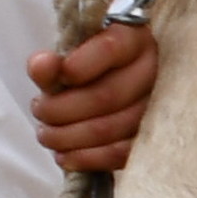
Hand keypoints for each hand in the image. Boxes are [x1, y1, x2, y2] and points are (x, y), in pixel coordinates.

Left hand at [27, 25, 155, 173]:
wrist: (110, 85)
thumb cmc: (85, 68)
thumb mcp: (66, 58)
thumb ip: (50, 62)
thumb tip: (41, 67)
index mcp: (133, 39)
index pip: (110, 49)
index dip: (78, 66)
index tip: (53, 75)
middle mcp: (154, 71)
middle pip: (106, 95)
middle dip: (61, 109)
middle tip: (38, 110)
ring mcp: (158, 107)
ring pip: (112, 128)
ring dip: (69, 136)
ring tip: (46, 134)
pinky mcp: (152, 138)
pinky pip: (122, 154)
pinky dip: (87, 158)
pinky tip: (64, 157)